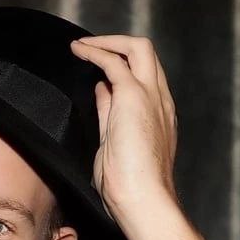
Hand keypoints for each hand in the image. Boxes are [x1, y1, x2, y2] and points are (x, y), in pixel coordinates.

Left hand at [70, 35, 235, 239]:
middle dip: (119, 46)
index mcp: (159, 117)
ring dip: (109, 42)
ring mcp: (150, 97)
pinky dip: (96, 50)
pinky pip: (114, 61)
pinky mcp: (133, 96)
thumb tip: (101, 93)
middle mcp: (160, 101)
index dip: (122, 72)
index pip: (144, 81)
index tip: (100, 74)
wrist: (142, 197)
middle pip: (147, 57)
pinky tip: (78, 50)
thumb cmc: (129, 187)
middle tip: (91, 49)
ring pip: (139, 49)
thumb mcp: (115, 145)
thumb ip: (111, 117)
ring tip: (82, 46)